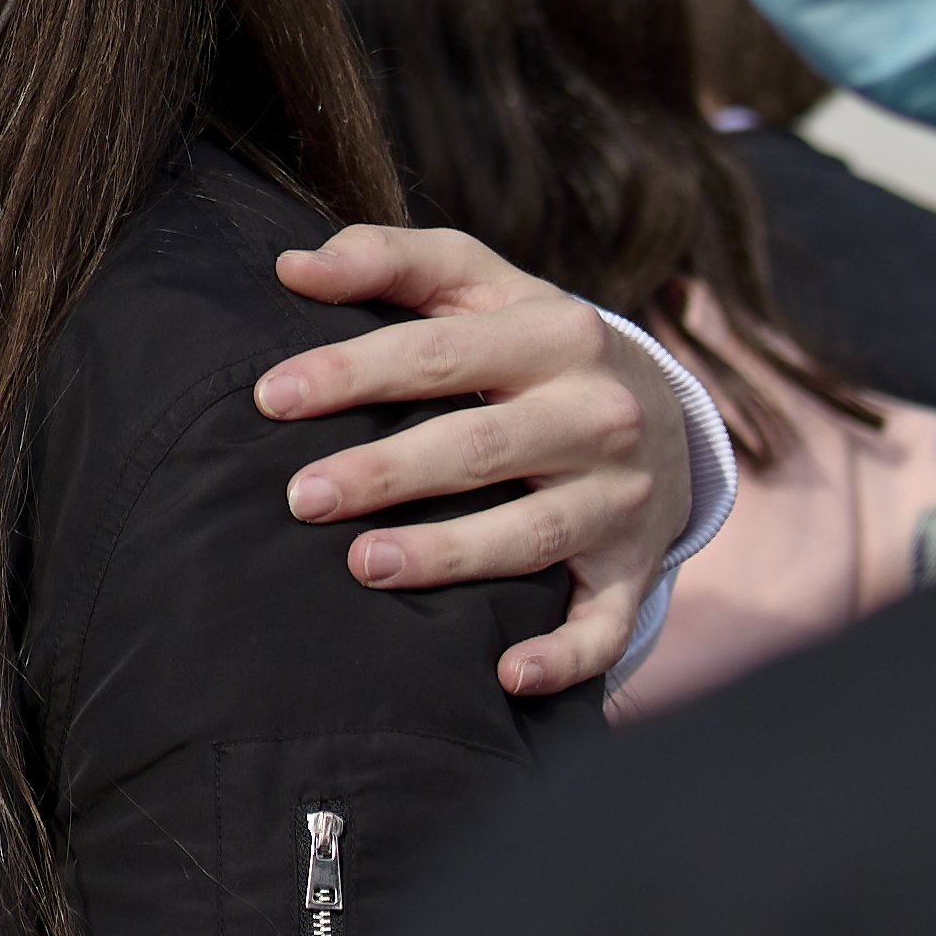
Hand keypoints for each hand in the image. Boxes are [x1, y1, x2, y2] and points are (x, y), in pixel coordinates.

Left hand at [259, 225, 691, 697]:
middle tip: (299, 498)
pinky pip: (606, 623)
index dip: (351, 373)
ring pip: (531, 534)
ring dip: (448, 556)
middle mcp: (597, 416)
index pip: (436, 353)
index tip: (269, 397)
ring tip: (364, 566)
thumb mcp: (479, 283)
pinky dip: (565, 655)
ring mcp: (622, 497)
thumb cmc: (531, 340)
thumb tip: (289, 265)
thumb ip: (388, 261)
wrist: (666, 411)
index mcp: (555, 334)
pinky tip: (506, 674)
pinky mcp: (634, 567)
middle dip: (385, 473)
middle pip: (480, 447)